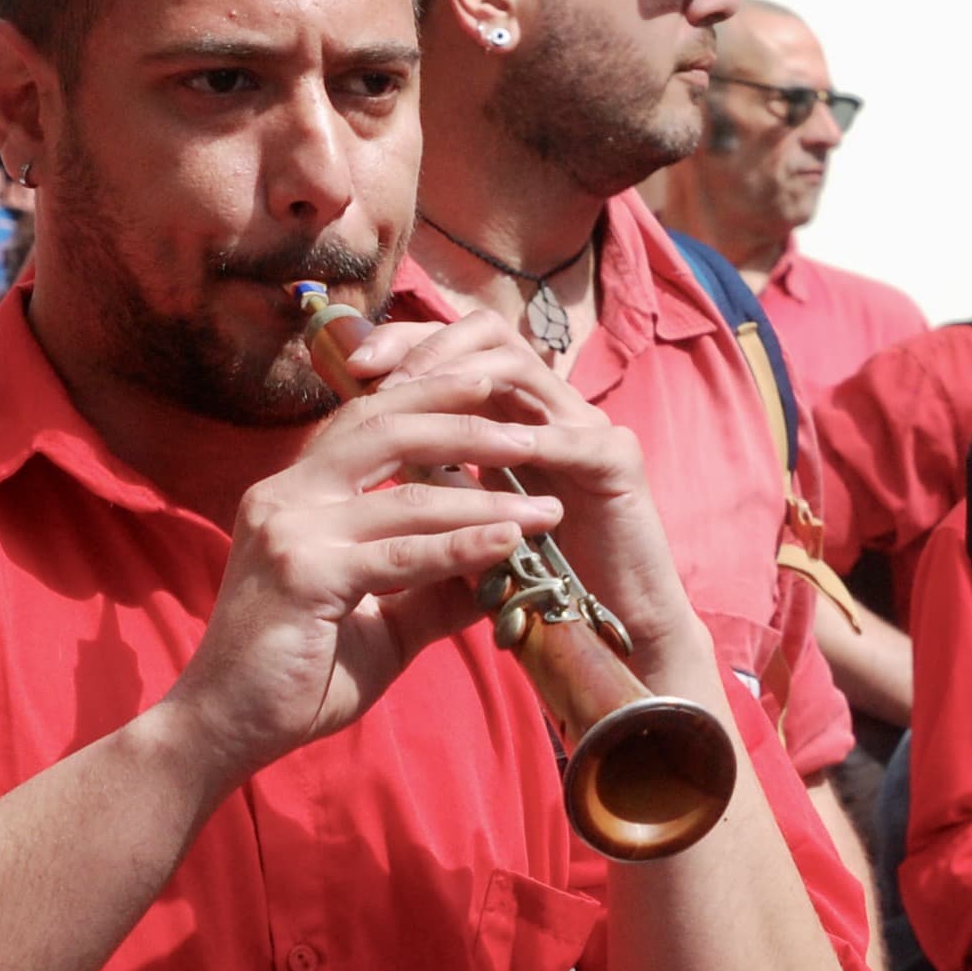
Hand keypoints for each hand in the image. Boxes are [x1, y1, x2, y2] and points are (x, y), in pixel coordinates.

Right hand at [160, 361, 587, 790]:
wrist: (224, 728)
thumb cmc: (297, 675)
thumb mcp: (381, 621)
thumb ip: (434, 587)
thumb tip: (503, 566)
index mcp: (296, 493)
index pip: (368, 421)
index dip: (431, 397)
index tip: (493, 390)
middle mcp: (286, 496)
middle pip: (388, 430)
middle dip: (467, 422)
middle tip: (534, 430)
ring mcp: (291, 530)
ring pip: (409, 498)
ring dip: (488, 502)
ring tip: (548, 508)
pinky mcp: (303, 573)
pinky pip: (400, 555)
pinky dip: (461, 547)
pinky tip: (509, 544)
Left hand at [339, 311, 702, 679]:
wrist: (614, 635)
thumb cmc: (538, 587)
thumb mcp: (468, 522)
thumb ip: (435, 481)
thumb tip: (364, 454)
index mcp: (517, 416)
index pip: (461, 346)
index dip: (407, 343)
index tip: (352, 365)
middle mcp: (554, 409)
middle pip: (489, 335)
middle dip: (425, 347)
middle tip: (377, 377)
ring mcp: (590, 430)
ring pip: (520, 368)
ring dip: (459, 382)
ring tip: (410, 407)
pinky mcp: (619, 463)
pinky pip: (567, 437)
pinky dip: (518, 441)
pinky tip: (477, 453)